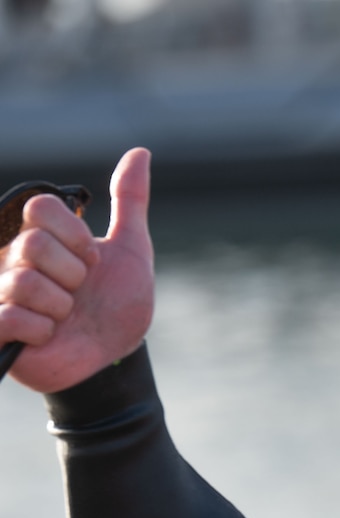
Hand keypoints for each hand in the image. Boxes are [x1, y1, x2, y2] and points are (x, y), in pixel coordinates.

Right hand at [0, 147, 153, 393]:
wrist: (116, 359)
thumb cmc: (118, 305)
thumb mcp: (131, 250)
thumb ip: (130, 201)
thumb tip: (140, 152)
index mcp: (41, 237)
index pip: (41, 209)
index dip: (77, 237)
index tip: (93, 261)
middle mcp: (13, 260)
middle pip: (33, 245)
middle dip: (73, 275)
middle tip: (79, 294)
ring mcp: (2, 293)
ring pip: (25, 283)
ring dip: (61, 308)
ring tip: (65, 318)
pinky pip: (13, 318)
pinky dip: (43, 332)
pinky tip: (48, 337)